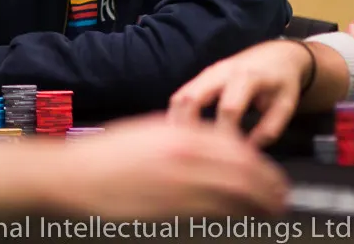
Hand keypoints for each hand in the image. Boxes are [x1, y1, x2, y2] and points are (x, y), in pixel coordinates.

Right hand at [0, 116, 287, 219]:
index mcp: (180, 134)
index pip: (239, 149)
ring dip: (259, 206)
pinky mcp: (171, 212)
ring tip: (270, 212)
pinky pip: (214, 216)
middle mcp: (187, 157)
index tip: (270, 175)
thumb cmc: (104, 155)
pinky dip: (233, 217)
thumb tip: (210, 149)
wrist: (73, 176)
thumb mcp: (145, 133)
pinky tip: (237, 220)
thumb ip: (180, 138)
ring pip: (236, 197)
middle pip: (246, 174)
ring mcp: (181, 186)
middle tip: (280, 199)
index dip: (261, 165)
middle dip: (270, 188)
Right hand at [167, 40, 311, 145]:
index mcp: (247, 77)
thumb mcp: (286, 105)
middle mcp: (222, 71)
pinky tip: (178, 131)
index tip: (227, 154)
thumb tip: (248, 150)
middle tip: (189, 151)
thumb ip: (270, 127)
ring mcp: (208, 72)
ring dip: (177, 119)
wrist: (276, 54)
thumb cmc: (282, 81)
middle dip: (189, 125)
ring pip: (182, 95)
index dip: (226, 132)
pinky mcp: (201, 76)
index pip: (229, 108)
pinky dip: (177, 113)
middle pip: (194, 98)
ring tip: (178, 144)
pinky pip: (182, 94)